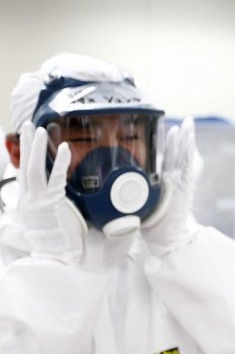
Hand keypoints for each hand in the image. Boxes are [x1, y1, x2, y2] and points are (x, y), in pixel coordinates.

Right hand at [17, 121, 85, 263]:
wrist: (56, 257)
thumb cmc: (54, 240)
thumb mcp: (42, 221)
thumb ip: (42, 205)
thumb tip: (45, 195)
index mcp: (25, 202)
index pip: (22, 173)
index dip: (23, 156)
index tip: (25, 139)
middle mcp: (27, 200)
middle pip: (24, 166)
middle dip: (25, 144)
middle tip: (28, 125)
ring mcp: (37, 201)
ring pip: (34, 169)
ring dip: (36, 148)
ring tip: (40, 130)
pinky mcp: (51, 204)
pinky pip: (56, 179)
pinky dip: (60, 162)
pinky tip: (65, 148)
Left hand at [142, 117, 195, 255]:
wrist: (164, 241)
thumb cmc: (150, 226)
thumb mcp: (137, 204)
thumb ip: (129, 193)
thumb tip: (109, 186)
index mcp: (164, 183)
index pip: (166, 159)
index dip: (168, 145)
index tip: (166, 129)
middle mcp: (175, 181)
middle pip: (178, 154)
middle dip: (181, 137)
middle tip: (185, 120)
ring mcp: (182, 183)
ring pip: (185, 156)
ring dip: (187, 139)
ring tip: (188, 123)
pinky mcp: (186, 188)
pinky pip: (188, 166)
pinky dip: (188, 152)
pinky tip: (187, 140)